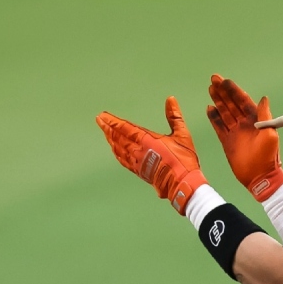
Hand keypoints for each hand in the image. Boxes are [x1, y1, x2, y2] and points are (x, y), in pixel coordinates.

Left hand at [96, 96, 206, 214]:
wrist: (182, 184)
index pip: (125, 128)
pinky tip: (115, 151)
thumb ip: (174, 116)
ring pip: (118, 149)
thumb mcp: (182, 135)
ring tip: (105, 133)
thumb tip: (171, 100)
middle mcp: (138, 151)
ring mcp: (137, 162)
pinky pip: (123, 160)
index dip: (112, 121)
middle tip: (99, 120)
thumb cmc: (183, 160)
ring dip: (110, 140)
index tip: (103, 116)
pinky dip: (117, 153)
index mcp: (147, 140)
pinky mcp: (140, 172)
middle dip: (107, 128)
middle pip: (118, 138)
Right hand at [207, 74, 282, 201]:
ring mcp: (235, 132)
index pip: (243, 101)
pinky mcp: (227, 141)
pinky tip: (209, 108)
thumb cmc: (268, 156)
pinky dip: (214, 117)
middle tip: (213, 79)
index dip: (234, 90)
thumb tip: (263, 98)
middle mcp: (245, 123)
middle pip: (232, 103)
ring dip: (218, 101)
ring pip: (224, 112)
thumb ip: (265, 117)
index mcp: (256, 120)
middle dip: (223, 92)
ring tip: (210, 89)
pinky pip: (219, 126)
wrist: (259, 177)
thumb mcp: (270, 135)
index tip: (224, 81)